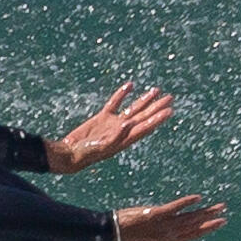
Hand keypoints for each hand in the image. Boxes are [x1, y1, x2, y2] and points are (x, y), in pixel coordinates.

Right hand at [47, 83, 175, 174]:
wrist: (70, 153)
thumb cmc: (85, 154)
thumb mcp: (101, 146)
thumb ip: (115, 136)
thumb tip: (128, 124)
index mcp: (125, 139)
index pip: (146, 126)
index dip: (158, 119)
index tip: (170, 111)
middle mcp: (122, 130)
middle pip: (144, 116)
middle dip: (157, 107)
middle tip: (170, 98)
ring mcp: (113, 123)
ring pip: (133, 109)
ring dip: (144, 100)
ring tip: (156, 90)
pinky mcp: (102, 117)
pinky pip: (114, 103)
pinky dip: (122, 94)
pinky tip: (130, 86)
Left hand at [111, 195, 226, 240]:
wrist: (114, 231)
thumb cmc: (132, 231)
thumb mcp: (152, 232)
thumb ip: (166, 227)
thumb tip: (177, 220)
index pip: (193, 235)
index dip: (207, 229)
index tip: (219, 222)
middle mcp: (169, 235)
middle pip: (195, 226)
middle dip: (211, 220)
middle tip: (224, 214)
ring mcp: (163, 225)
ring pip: (189, 218)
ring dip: (205, 211)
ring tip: (218, 205)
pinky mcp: (156, 214)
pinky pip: (175, 207)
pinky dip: (187, 202)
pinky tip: (198, 197)